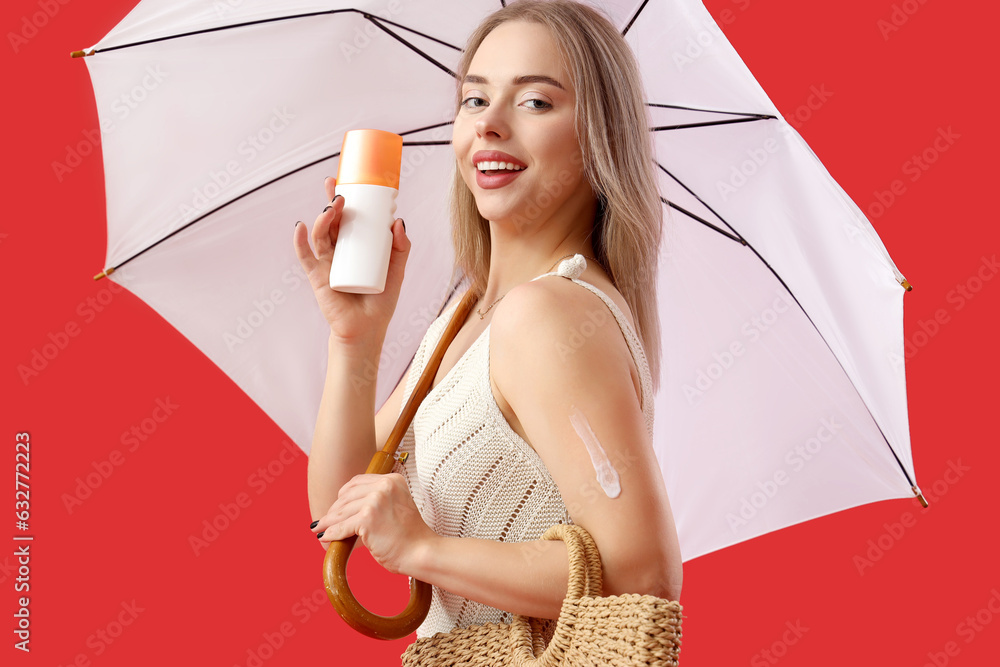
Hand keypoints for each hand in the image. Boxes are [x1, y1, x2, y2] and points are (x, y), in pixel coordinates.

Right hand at [292, 176, 409, 343]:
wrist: (367, 330)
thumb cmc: (381, 301)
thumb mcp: (397, 270)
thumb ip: (401, 247)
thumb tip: (398, 221)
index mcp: (356, 246)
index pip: (350, 218)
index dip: (347, 199)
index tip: (349, 181)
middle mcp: (339, 251)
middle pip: (332, 221)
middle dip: (333, 202)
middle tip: (339, 190)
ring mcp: (326, 262)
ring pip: (320, 234)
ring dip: (323, 218)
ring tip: (333, 209)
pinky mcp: (317, 277)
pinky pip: (305, 256)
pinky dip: (300, 241)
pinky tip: (301, 227)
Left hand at [312, 473, 435, 575]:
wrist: (421, 552)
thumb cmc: (410, 536)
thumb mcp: (396, 507)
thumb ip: (378, 501)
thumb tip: (346, 508)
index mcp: (393, 480)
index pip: (358, 482)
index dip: (343, 495)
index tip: (336, 506)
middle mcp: (384, 485)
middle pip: (347, 495)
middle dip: (334, 510)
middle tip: (324, 521)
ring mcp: (376, 500)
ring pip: (342, 512)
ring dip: (328, 522)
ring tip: (319, 529)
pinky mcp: (368, 518)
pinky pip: (342, 526)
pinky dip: (332, 533)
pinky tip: (325, 537)